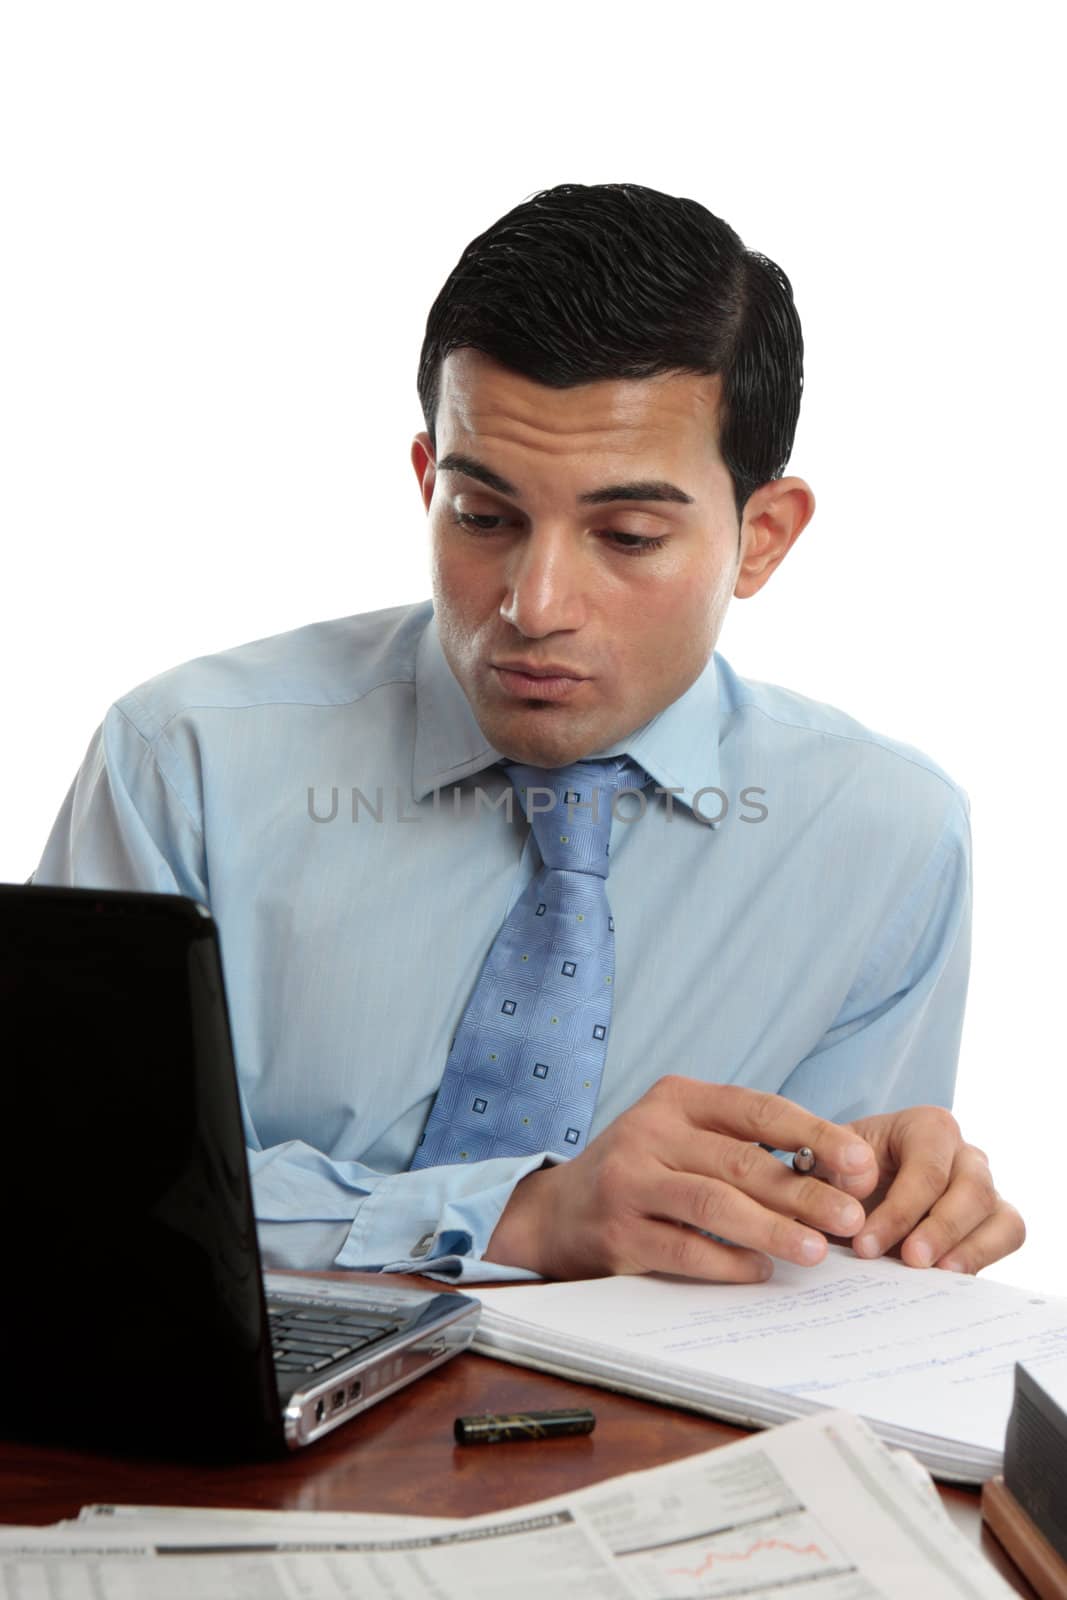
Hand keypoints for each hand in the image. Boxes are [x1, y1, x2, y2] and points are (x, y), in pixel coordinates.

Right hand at [485, 1074, 878, 1280]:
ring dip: (772, 1229)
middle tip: (851, 1218)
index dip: (814, 1133)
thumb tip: (836, 1174)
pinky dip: (727, 1261)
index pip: (757, 1108)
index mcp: (677, 1098)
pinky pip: (683, 1247)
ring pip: (714, 1203)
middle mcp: (650, 1130)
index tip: (861, 1163)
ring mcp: (630, 1179)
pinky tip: (759, 1271)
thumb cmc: (642, 1173)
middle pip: (742, 1161)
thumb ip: (744, 1147)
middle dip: (805, 1191)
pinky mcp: (618, 1230)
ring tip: (816, 1251)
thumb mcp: (684, 1139)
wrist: (557, 1212)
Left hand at [816, 1106, 1024, 1273]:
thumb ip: (833, 1166)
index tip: (866, 1244)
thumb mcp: (825, 1163)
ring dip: (969, 1249)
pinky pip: (1007, 1236)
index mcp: (927, 1127)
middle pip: (972, 1189)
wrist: (850, 1194)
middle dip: (939, 1229)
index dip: (900, 1209)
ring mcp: (985, 1187)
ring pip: (999, 1215)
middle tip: (908, 1261)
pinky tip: (949, 1279)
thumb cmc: (841, 1173)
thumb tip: (861, 1183)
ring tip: (932, 1275)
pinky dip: (984, 1258)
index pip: (926, 1167)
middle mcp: (964, 1154)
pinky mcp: (994, 1220)